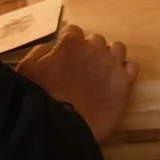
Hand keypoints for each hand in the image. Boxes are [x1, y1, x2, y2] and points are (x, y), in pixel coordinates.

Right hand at [20, 27, 133, 143]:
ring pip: (117, 49)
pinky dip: (124, 71)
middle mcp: (95, 49)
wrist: (60, 127)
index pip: (74, 32)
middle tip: (81, 67)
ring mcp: (112, 66)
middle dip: (89, 50)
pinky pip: (131, 68)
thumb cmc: (40, 98)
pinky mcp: (123, 85)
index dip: (69, 45)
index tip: (66, 55)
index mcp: (71, 43)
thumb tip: (53, 48)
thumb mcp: (28, 69)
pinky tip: (114, 80)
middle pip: (96, 40)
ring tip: (101, 71)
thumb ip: (41, 52)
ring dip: (109, 56)